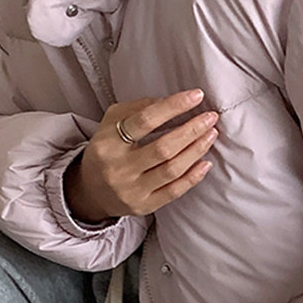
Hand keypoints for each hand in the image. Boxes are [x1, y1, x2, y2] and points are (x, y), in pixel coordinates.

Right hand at [64, 89, 218, 222]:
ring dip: (197, 150)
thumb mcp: (111, 123)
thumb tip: (170, 101)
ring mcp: (132, 190)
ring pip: (172, 170)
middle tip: (211, 117)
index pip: (145, 121)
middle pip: (163, 148)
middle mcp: (119, 168)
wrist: (91, 191)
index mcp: (109, 143)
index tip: (196, 96)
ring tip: (211, 135)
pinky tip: (205, 162)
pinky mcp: (143, 206)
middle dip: (192, 130)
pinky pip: (174, 191)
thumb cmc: (107, 150)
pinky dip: (193, 176)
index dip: (173, 107)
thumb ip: (137, 108)